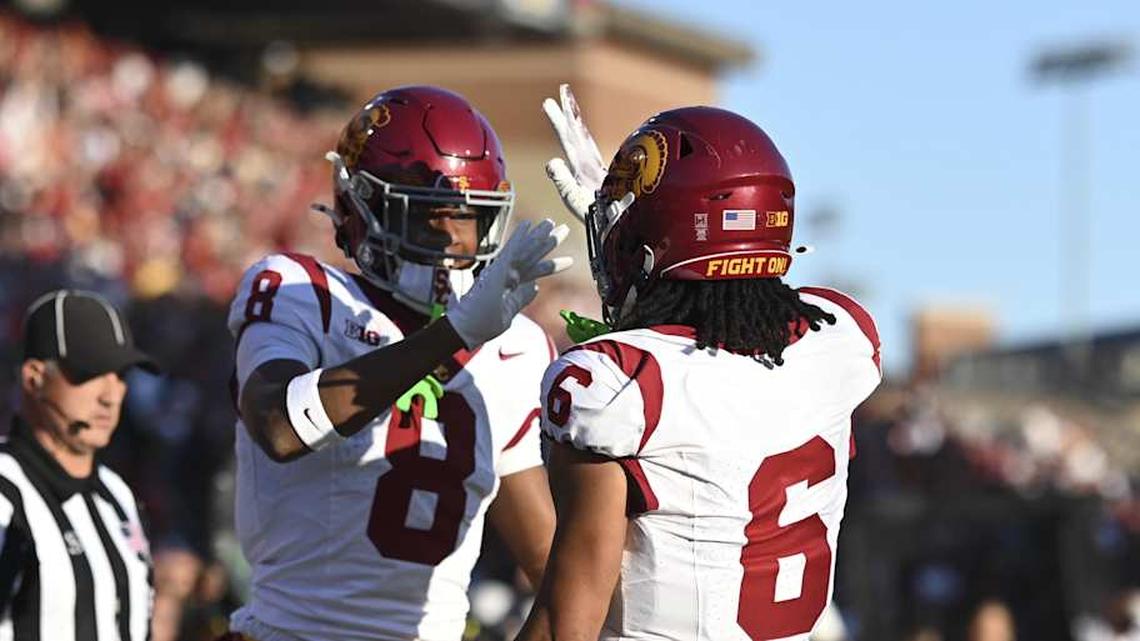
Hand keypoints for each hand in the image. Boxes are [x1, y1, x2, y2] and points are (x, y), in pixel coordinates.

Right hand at [447, 219, 571, 347]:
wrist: (464, 329)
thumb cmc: (480, 323)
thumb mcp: (508, 313)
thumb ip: (521, 299)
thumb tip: (536, 287)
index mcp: (509, 284)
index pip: (534, 272)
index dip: (550, 265)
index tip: (568, 261)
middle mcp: (506, 274)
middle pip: (531, 256)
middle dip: (548, 243)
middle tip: (564, 229)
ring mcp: (501, 272)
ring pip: (524, 251)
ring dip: (539, 237)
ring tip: (552, 223)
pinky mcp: (496, 271)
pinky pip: (509, 252)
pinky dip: (518, 238)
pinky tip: (527, 225)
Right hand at [542, 84, 606, 222]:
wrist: (624, 224)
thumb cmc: (599, 216)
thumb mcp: (576, 201)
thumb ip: (564, 181)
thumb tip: (551, 161)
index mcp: (583, 167)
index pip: (568, 138)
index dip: (558, 120)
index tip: (548, 102)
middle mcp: (590, 164)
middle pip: (577, 132)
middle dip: (568, 112)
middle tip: (562, 90)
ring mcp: (596, 169)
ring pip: (583, 138)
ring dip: (575, 122)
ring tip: (568, 109)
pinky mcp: (599, 176)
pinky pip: (587, 150)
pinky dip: (581, 138)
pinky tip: (579, 138)